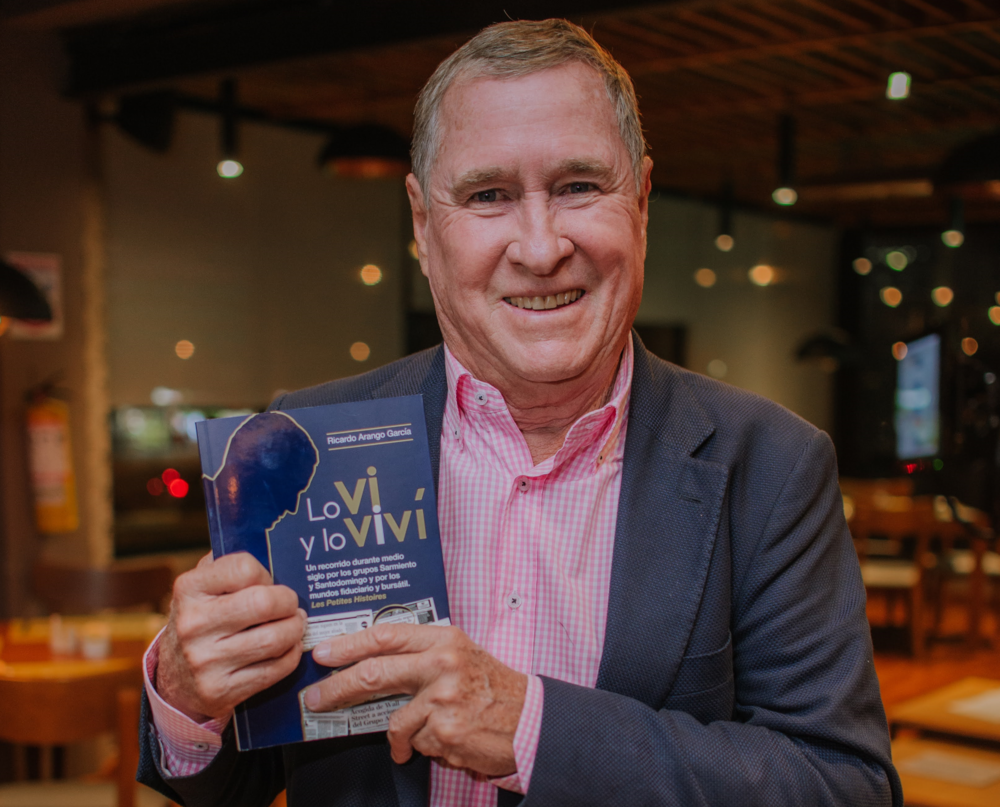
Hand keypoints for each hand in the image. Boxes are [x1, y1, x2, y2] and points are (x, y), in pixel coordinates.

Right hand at [156, 552, 305, 721]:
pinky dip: (291, 655)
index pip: (244, 568)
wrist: (175, 679)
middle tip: (291, 604)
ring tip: (295, 624)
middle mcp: (193, 624)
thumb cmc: (202, 620)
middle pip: (264, 603)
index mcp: (189, 589)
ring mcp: (205, 661)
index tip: (268, 582)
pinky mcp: (220, 691)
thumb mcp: (202, 588)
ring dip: (295, 630)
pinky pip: (275, 670)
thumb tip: (269, 549)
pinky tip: (289, 648)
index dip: (266, 573)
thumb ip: (227, 566)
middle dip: (288, 602)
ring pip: (274, 639)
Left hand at [306, 624, 526, 776]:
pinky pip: (415, 744)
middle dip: (337, 688)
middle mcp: (442, 664)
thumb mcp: (460, 655)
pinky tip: (447, 740)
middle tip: (315, 698)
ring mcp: (443, 699)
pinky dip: (424, 747)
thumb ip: (421, 654)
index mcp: (444, 639)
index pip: (386, 635)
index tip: (323, 653)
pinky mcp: (445, 732)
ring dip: (403, 735)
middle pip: (375, 673)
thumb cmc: (491, 688)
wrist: (529, 720)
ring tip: (423, 734)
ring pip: (396, 721)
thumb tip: (369, 663)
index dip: (349, 645)